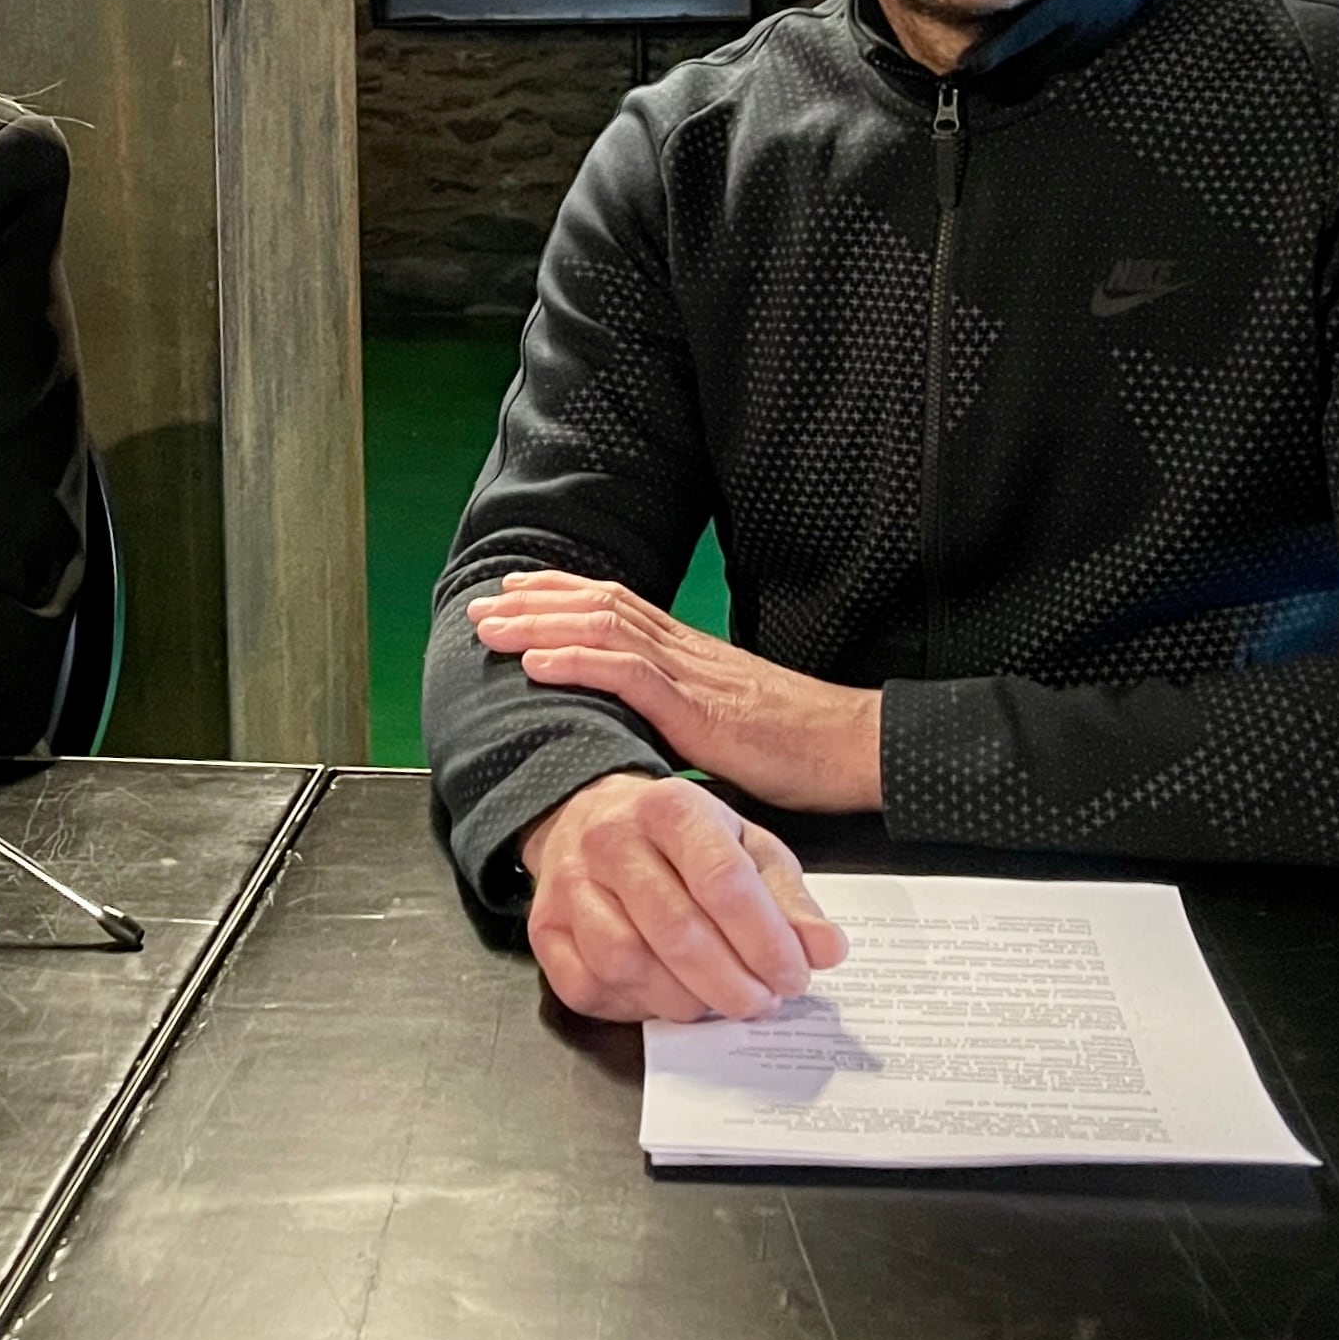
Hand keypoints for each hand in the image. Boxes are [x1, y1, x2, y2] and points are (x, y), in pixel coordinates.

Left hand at [469, 570, 884, 813]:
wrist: (856, 748)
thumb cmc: (801, 747)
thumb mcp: (729, 727)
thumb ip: (684, 720)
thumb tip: (641, 736)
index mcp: (692, 653)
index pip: (617, 604)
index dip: (563, 592)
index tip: (518, 591)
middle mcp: (685, 651)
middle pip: (599, 605)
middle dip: (534, 603)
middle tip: (482, 607)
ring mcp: (691, 675)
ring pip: (603, 628)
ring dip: (539, 625)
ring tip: (492, 630)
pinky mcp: (699, 709)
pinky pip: (628, 674)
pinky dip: (576, 663)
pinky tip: (536, 666)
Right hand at [519, 771, 846, 1022]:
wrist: (590, 818)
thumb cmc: (681, 842)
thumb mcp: (746, 849)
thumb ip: (789, 901)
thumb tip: (825, 951)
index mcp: (670, 807)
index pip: (723, 881)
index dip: (766, 941)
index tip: (794, 978)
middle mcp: (610, 838)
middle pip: (676, 929)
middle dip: (730, 983)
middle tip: (761, 1003)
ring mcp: (568, 883)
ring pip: (627, 962)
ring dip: (683, 999)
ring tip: (716, 1001)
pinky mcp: (543, 926)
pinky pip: (588, 985)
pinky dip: (633, 1007)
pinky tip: (665, 997)